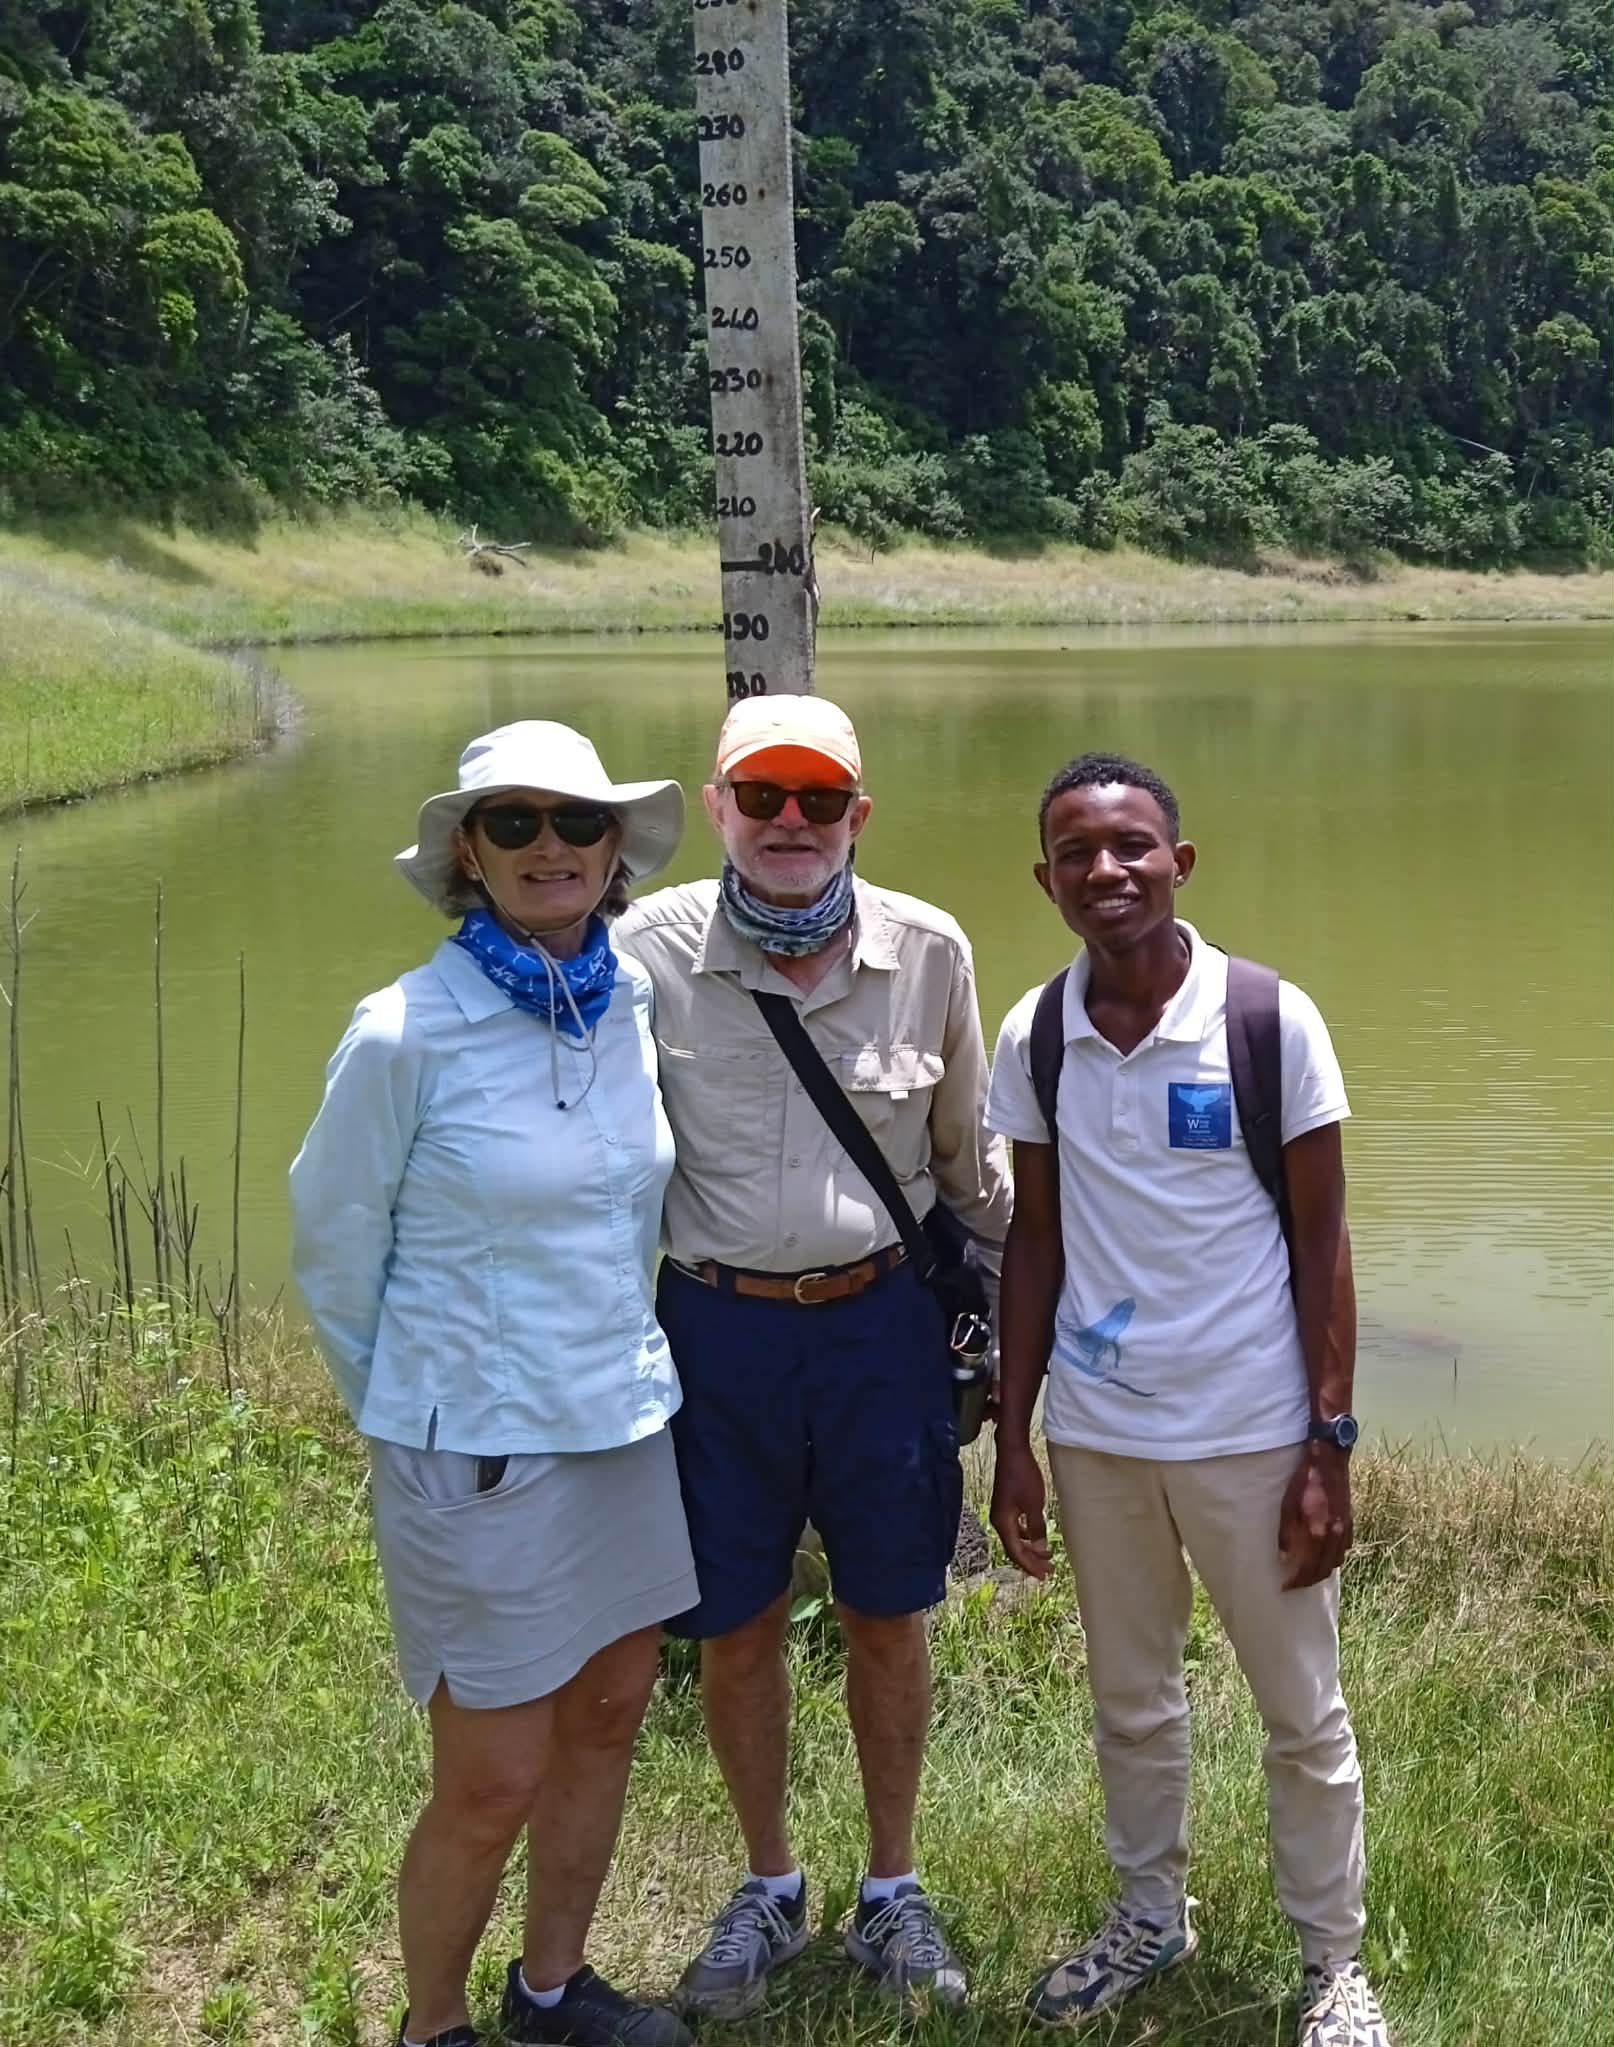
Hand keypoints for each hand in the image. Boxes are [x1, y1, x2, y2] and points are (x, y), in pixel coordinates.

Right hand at [991, 1440, 1051, 1579]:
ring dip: (1030, 1549)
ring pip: (1015, 1538)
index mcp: (1003, 1522)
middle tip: (1048, 1570)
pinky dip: (1026, 1536)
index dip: (1029, 1565)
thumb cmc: (1023, 1475)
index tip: (1044, 1575)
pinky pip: (1016, 1528)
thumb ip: (1037, 1527)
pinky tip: (1036, 1536)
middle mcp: (999, 1520)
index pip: (1015, 1552)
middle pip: (1014, 1548)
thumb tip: (1041, 1549)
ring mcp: (1002, 1512)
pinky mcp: (1006, 1505)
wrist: (1012, 1451)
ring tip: (1046, 1556)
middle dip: (1030, 1561)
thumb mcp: (1034, 1503)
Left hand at [1278, 1446, 1353, 1589]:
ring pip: (1336, 1561)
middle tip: (1295, 1584)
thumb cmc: (1304, 1480)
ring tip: (1308, 1572)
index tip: (1284, 1587)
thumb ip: (1287, 1534)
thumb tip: (1283, 1558)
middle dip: (1309, 1580)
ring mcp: (1344, 1529)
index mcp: (1318, 1532)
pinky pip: (1343, 1548)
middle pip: (1324, 1569)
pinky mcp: (1349, 1521)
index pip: (1309, 1568)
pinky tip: (1324, 1554)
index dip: (1296, 1581)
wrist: (1330, 1459)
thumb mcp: (1288, 1505)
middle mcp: (1335, 1535)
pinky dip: (1333, 1556)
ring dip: (1322, 1570)